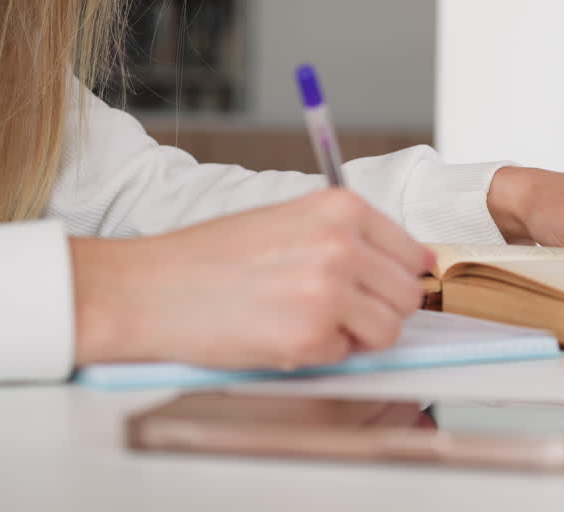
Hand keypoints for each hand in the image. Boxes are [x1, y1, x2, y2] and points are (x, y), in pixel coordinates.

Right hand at [70, 188, 430, 368]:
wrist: (149, 288)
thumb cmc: (211, 257)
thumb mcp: (290, 220)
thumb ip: (350, 237)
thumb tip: (411, 264)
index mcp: (342, 207)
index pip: (414, 252)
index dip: (397, 277)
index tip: (379, 288)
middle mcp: (342, 244)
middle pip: (408, 295)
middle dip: (379, 309)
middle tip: (332, 309)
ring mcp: (329, 291)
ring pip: (388, 330)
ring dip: (355, 335)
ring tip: (306, 319)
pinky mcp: (310, 336)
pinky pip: (347, 356)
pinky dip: (319, 354)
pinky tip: (280, 333)